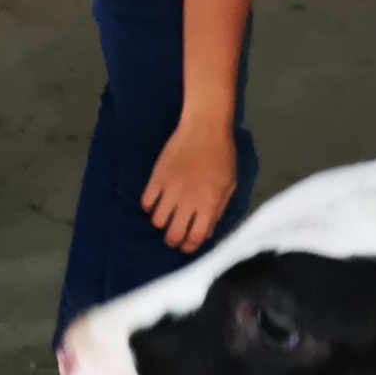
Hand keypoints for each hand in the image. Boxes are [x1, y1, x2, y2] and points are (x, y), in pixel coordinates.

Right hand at [142, 123, 236, 252]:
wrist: (205, 127)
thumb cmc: (222, 156)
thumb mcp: (229, 185)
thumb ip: (218, 210)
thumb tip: (207, 231)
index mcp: (209, 205)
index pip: (195, 238)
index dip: (190, 246)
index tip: (188, 244)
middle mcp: (188, 202)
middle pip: (173, 235)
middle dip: (173, 239)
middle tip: (174, 233)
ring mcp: (170, 190)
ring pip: (157, 221)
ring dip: (161, 221)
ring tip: (166, 215)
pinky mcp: (157, 178)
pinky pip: (146, 202)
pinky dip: (149, 205)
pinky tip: (156, 199)